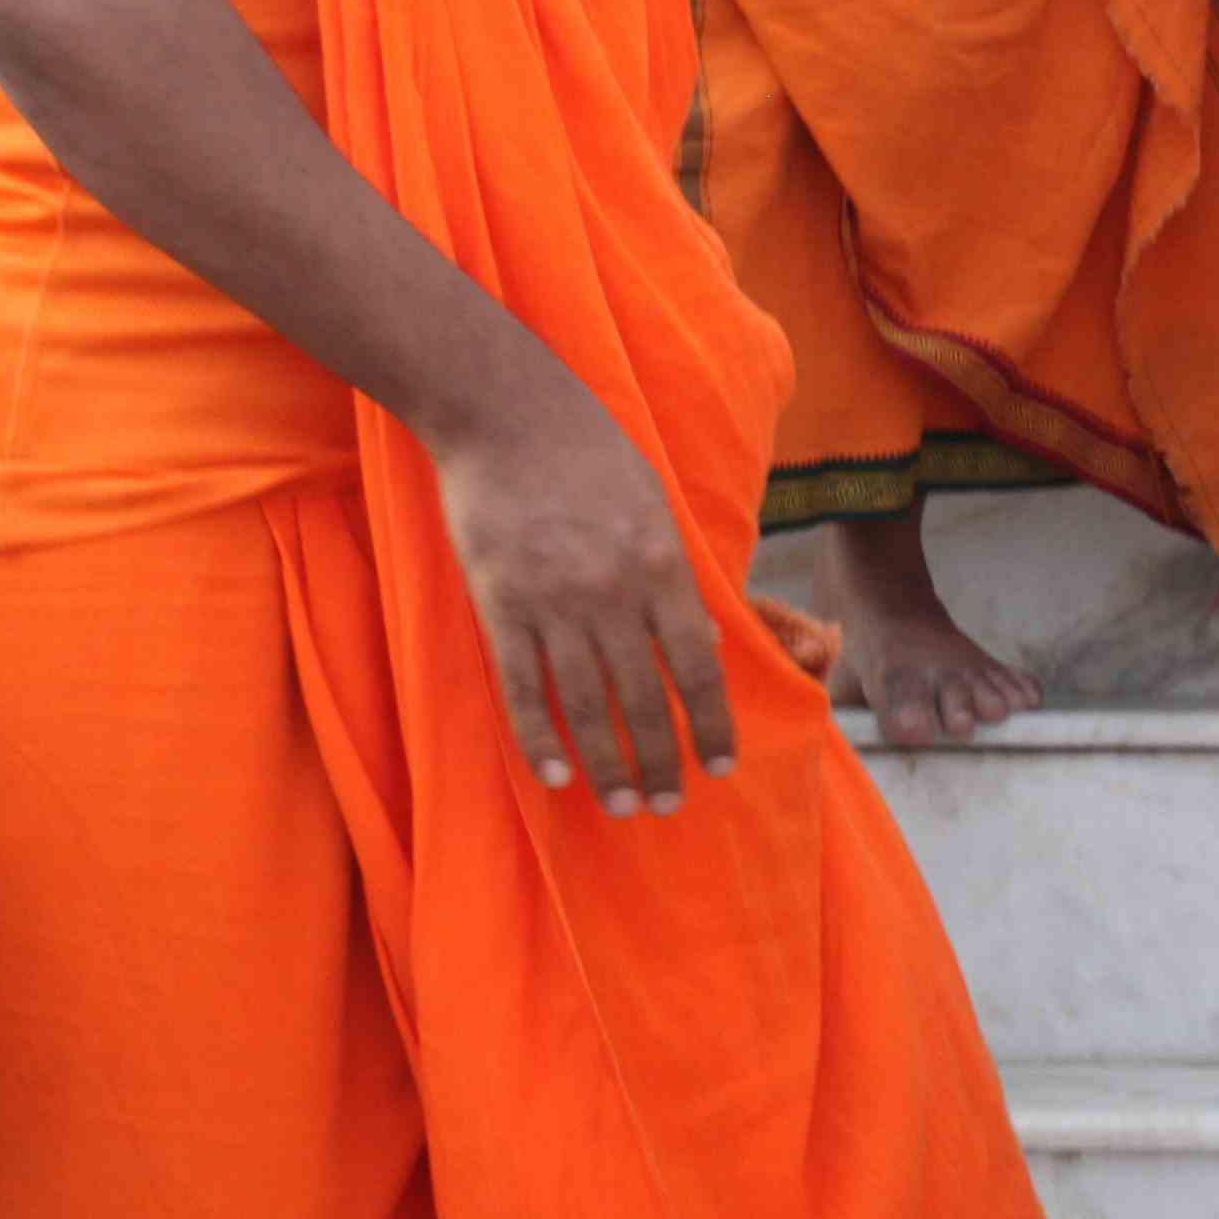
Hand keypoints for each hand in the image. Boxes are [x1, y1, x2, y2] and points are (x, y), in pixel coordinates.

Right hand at [428, 353, 741, 814]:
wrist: (507, 412)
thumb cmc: (590, 451)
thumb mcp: (655, 503)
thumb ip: (678, 576)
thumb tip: (706, 641)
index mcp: (661, 565)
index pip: (697, 666)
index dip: (710, 723)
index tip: (718, 766)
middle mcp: (614, 592)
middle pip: (644, 698)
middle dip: (661, 760)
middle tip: (667, 805)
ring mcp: (553, 601)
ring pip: (588, 705)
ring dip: (609, 764)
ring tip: (622, 805)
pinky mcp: (500, 603)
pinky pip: (524, 687)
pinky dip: (540, 738)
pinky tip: (555, 775)